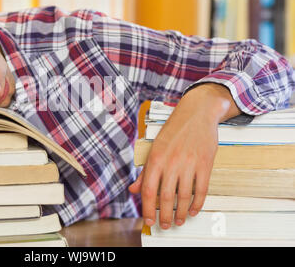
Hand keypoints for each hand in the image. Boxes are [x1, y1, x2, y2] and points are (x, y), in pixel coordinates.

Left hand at [129, 83, 240, 228]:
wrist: (197, 112)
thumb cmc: (174, 129)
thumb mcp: (154, 147)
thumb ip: (145, 171)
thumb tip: (134, 189)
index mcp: (156, 158)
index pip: (148, 190)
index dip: (147, 208)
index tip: (148, 220)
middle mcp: (171, 162)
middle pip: (166, 197)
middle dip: (164, 216)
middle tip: (164, 225)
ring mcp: (189, 164)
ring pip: (184, 196)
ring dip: (181, 213)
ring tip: (179, 221)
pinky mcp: (205, 164)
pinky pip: (202, 190)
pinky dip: (198, 204)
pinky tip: (194, 211)